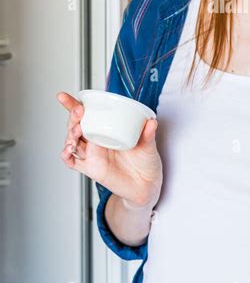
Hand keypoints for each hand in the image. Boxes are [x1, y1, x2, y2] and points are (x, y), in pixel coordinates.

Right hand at [56, 91, 162, 207]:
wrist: (146, 185)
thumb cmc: (146, 161)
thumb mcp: (148, 145)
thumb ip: (148, 135)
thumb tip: (152, 122)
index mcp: (107, 129)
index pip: (87, 114)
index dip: (73, 105)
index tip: (64, 97)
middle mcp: (97, 141)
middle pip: (76, 125)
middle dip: (72, 117)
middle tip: (79, 112)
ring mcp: (93, 154)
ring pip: (73, 142)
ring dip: (70, 135)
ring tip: (76, 132)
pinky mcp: (92, 169)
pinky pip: (73, 162)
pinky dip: (66, 156)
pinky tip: (67, 151)